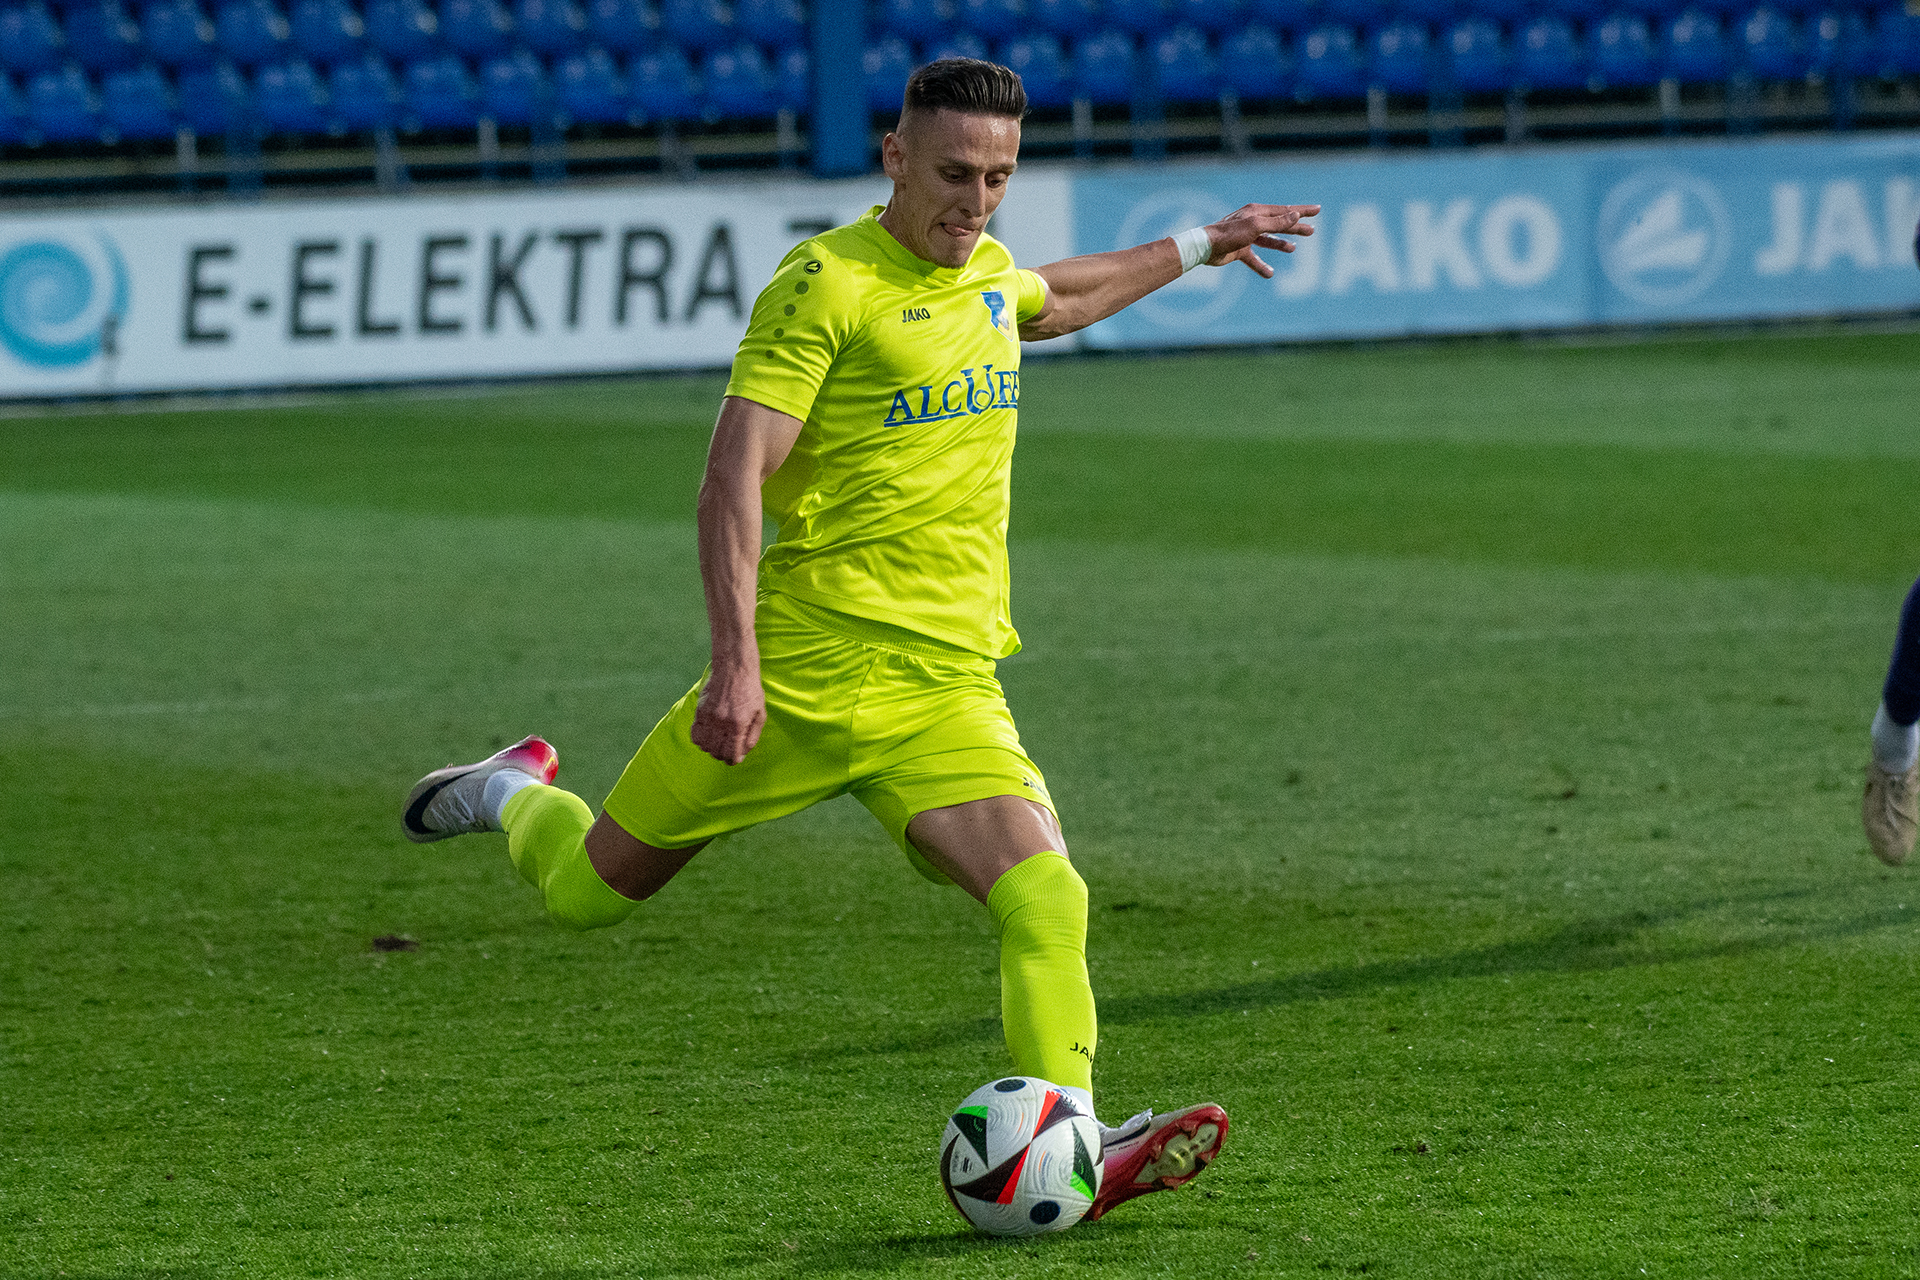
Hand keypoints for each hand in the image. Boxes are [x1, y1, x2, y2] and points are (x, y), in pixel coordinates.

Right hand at [690, 660, 765, 764]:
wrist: (734, 668)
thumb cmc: (750, 690)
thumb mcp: (760, 713)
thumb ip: (753, 735)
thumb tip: (743, 753)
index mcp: (738, 724)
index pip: (731, 753)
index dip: (733, 760)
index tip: (735, 759)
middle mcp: (721, 722)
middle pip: (716, 752)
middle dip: (723, 755)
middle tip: (728, 751)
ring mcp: (708, 716)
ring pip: (703, 745)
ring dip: (711, 748)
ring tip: (718, 743)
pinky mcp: (700, 710)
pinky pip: (695, 733)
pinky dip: (700, 739)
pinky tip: (708, 735)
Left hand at [1203, 203, 1320, 277]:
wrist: (1206, 247)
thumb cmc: (1230, 234)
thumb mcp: (1256, 226)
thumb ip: (1277, 222)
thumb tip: (1295, 214)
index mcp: (1257, 212)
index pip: (1285, 210)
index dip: (1302, 211)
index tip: (1318, 210)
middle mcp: (1253, 222)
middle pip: (1279, 225)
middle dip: (1295, 228)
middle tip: (1312, 231)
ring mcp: (1246, 236)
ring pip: (1268, 240)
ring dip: (1281, 244)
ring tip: (1293, 249)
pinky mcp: (1239, 250)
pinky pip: (1254, 259)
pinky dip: (1262, 266)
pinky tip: (1269, 274)